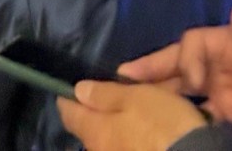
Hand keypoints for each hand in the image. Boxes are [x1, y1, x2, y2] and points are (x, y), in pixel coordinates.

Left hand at [57, 81, 205, 150]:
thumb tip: (77, 90)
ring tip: (133, 112)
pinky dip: (133, 138)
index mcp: (93, 131)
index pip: (68, 113)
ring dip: (117, 125)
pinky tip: (147, 132)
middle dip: (96, 112)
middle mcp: (100, 150)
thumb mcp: (135, 98)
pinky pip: (128, 147)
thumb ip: (104, 94)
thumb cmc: (163, 125)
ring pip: (110, 139)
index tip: (74, 87)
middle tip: (110, 97)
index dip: (69, 97)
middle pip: (89, 128)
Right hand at [120, 7, 231, 134]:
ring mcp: (218, 86)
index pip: (192, 44)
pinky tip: (163, 123)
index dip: (186, 59)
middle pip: (176, 62)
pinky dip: (179, 116)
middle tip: (122, 77)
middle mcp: (215, 62)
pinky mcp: (226, 110)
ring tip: (129, 99)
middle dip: (150, 68)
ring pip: (180, 86)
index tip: (194, 81)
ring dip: (157, 91)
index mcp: (226, 42)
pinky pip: (196, 111)